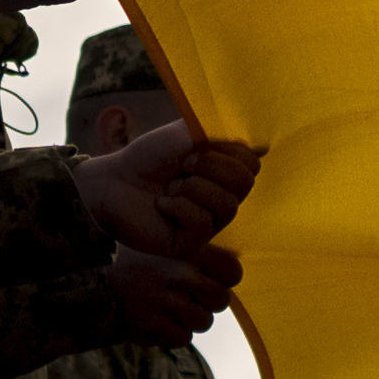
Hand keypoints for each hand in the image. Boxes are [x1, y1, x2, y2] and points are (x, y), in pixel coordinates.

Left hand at [76, 113, 268, 256]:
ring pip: (227, 206)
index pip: (252, 164)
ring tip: (171, 187)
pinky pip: (202, 223)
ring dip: (193, 188)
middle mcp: (220, 199)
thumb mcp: (186, 135)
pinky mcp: (190, 243)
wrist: (114, 181)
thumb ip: (224, 136)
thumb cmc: (149, 157)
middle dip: (212, 167)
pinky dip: (179, 207)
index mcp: (223, 174)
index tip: (198, 146)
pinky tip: (162, 204)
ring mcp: (207, 223)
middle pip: (246, 184)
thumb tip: (264, 147)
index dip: (228, 152)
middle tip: (183, 166)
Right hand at [106, 239, 240, 335]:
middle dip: (210, 302)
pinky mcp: (155, 328)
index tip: (214, 278)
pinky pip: (184, 339)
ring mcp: (167, 304)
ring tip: (173, 309)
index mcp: (186, 252)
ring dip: (192, 319)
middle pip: (222, 300)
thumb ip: (198, 251)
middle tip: (193, 297)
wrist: (97, 291)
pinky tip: (161, 321)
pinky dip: (174, 334)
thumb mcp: (165, 244)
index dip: (226, 278)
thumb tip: (233, 263)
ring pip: (205, 322)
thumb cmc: (139, 266)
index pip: (233, 271)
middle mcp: (179, 276)